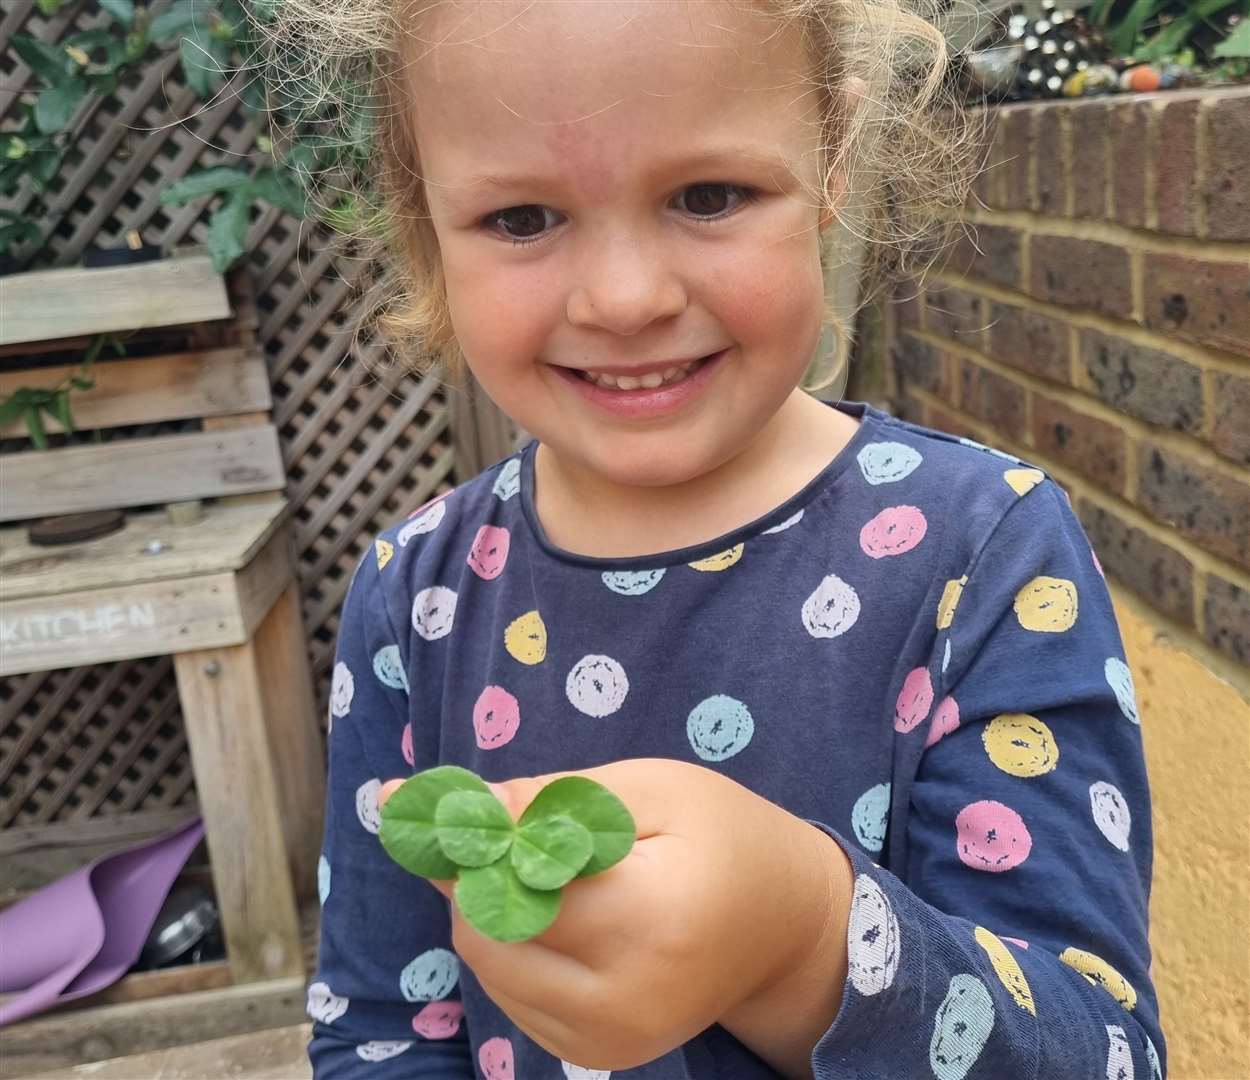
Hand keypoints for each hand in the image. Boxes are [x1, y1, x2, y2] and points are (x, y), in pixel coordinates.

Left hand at [378, 758, 851, 1074]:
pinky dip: (512, 951)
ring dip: (489, 914)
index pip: (512, 891)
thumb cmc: (723, 836)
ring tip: (539, 873)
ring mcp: (610, 1042)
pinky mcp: (598, 1058)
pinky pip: (514, 1000)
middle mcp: (624, 1001)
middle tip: (502, 832)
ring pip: (490, 970)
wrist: (784, 926)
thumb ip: (551, 799)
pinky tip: (554, 918)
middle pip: (488, 937)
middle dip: (476, 879)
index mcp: (649, 921)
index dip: (467, 846)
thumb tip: (455, 809)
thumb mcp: (649, 788)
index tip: (431, 805)